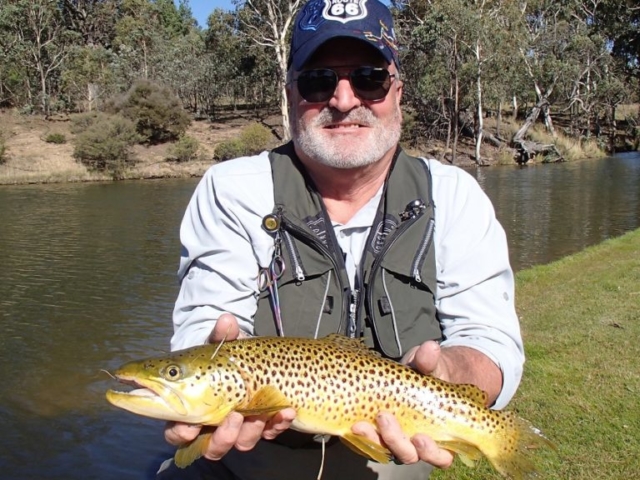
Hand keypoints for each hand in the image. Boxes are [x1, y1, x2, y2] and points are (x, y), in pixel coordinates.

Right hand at [163, 313, 296, 459]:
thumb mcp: (220, 344)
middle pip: (212, 446)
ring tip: (260, 414)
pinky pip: (270, 431)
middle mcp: (214, 425)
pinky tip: (287, 411)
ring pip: (242, 443)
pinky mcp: (263, 424)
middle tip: (234, 417)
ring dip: (251, 431)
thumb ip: (221, 335)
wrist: (248, 358)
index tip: (191, 428)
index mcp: (192, 408)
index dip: (182, 433)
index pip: (178, 432)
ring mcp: (240, 427)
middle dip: (223, 437)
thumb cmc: (224, 354)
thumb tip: (226, 319)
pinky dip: (278, 424)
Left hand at [351, 341, 453, 467]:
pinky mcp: (373, 431)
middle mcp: (414, 441)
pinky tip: (349, 424)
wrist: (408, 373)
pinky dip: (358, 436)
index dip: (431, 452)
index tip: (420, 437)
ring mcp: (393, 438)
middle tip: (384, 418)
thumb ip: (428, 361)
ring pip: (384, 450)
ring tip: (360, 424)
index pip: (440, 456)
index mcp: (437, 433)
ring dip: (372, 439)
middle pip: (407, 455)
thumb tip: (431, 347)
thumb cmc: (425, 374)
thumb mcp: (428, 366)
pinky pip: (365, 441)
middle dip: (395, 440)